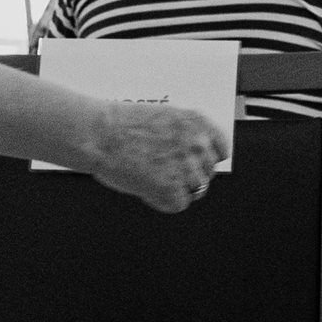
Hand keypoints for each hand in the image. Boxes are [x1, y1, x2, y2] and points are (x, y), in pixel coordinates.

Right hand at [82, 102, 227, 213]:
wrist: (99, 133)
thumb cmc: (121, 124)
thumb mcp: (163, 117)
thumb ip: (184, 134)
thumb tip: (192, 153)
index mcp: (197, 123)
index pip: (222, 149)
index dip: (207, 159)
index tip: (198, 164)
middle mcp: (197, 144)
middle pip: (208, 172)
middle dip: (189, 175)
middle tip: (165, 173)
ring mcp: (187, 167)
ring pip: (196, 189)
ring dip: (178, 189)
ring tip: (153, 179)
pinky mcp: (172, 189)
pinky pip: (179, 204)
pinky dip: (163, 201)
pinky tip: (147, 189)